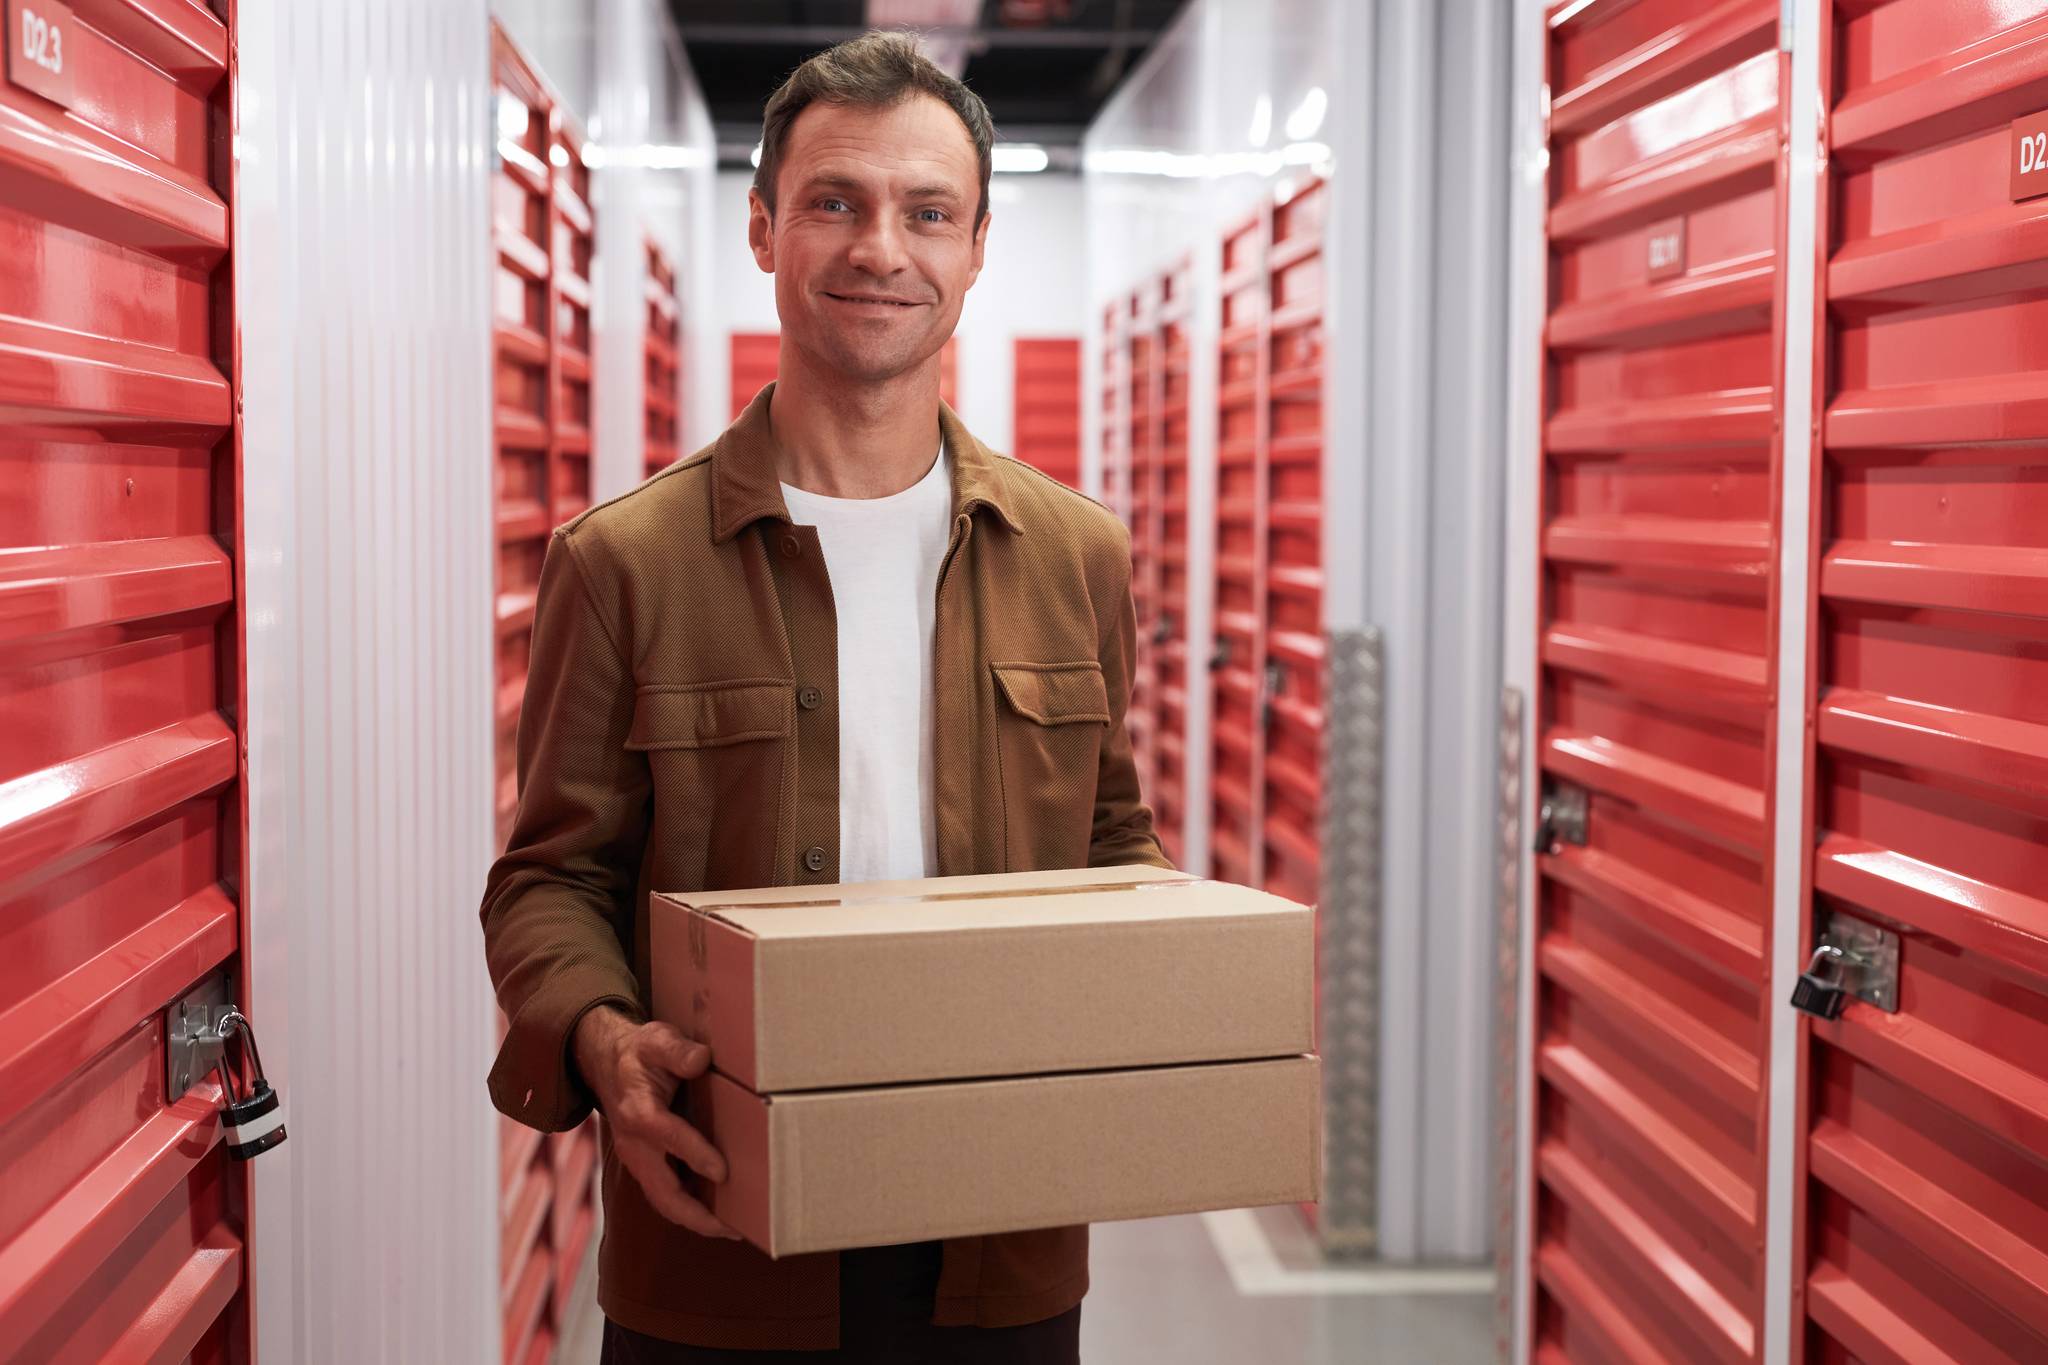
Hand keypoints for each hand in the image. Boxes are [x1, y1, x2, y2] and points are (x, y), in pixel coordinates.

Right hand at [574, 1006, 741, 1239]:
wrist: (607, 1063)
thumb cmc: (640, 1052)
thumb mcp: (657, 1041)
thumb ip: (678, 1051)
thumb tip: (701, 1059)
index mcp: (639, 1113)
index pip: (670, 1139)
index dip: (697, 1156)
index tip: (724, 1172)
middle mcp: (636, 1146)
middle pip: (664, 1192)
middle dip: (697, 1215)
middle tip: (733, 1228)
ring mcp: (638, 1161)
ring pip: (664, 1202)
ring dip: (695, 1220)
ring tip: (731, 1230)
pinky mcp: (644, 1166)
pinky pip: (665, 1196)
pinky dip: (688, 1210)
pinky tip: (717, 1216)